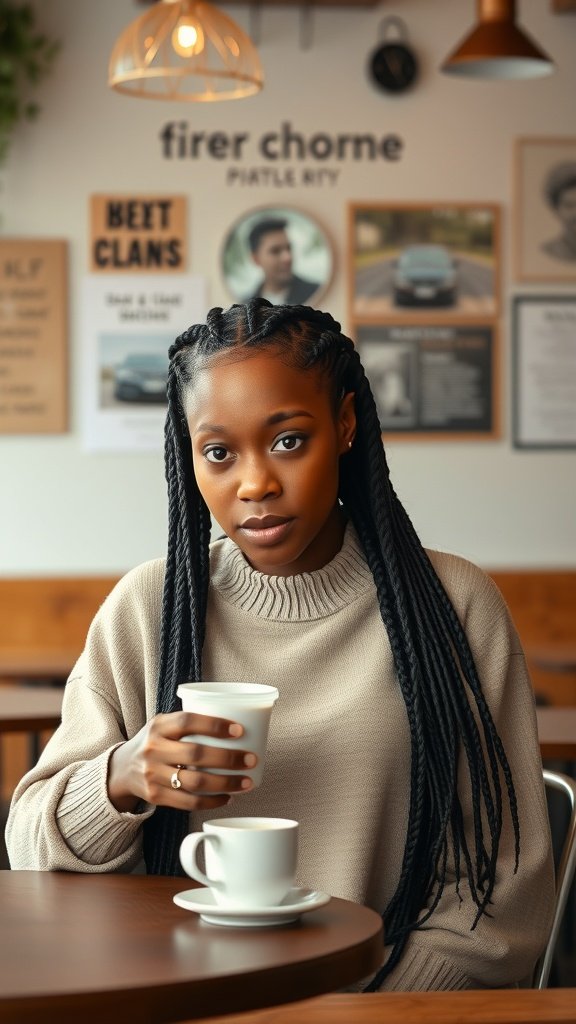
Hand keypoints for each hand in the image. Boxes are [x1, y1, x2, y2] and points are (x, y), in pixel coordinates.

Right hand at [107, 711, 256, 812]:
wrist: (122, 769)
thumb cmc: (155, 742)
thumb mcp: (164, 724)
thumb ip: (189, 723)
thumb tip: (236, 724)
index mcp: (159, 726)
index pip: (188, 721)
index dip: (215, 725)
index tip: (239, 730)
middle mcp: (153, 749)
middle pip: (195, 754)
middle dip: (228, 758)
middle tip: (251, 759)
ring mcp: (153, 774)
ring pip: (195, 782)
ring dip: (226, 783)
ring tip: (246, 782)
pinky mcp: (155, 796)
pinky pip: (189, 802)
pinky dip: (212, 801)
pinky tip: (228, 797)